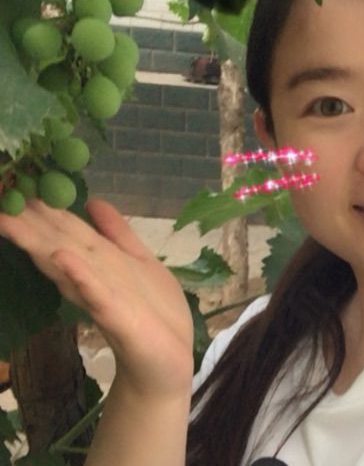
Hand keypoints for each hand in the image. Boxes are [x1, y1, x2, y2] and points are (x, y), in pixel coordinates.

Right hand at [0, 198, 193, 398]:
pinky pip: (97, 294)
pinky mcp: (119, 317)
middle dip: (27, 219)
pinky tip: (61, 257)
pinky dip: (80, 276)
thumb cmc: (153, 312)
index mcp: (97, 261)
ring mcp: (102, 296)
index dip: (39, 206)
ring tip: (8, 216)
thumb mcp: (139, 261)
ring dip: (40, 240)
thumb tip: (92, 202)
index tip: (11, 182)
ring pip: (67, 262)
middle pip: (55, 241)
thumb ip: (117, 234)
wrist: (168, 360)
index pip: (63, 228)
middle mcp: (91, 276)